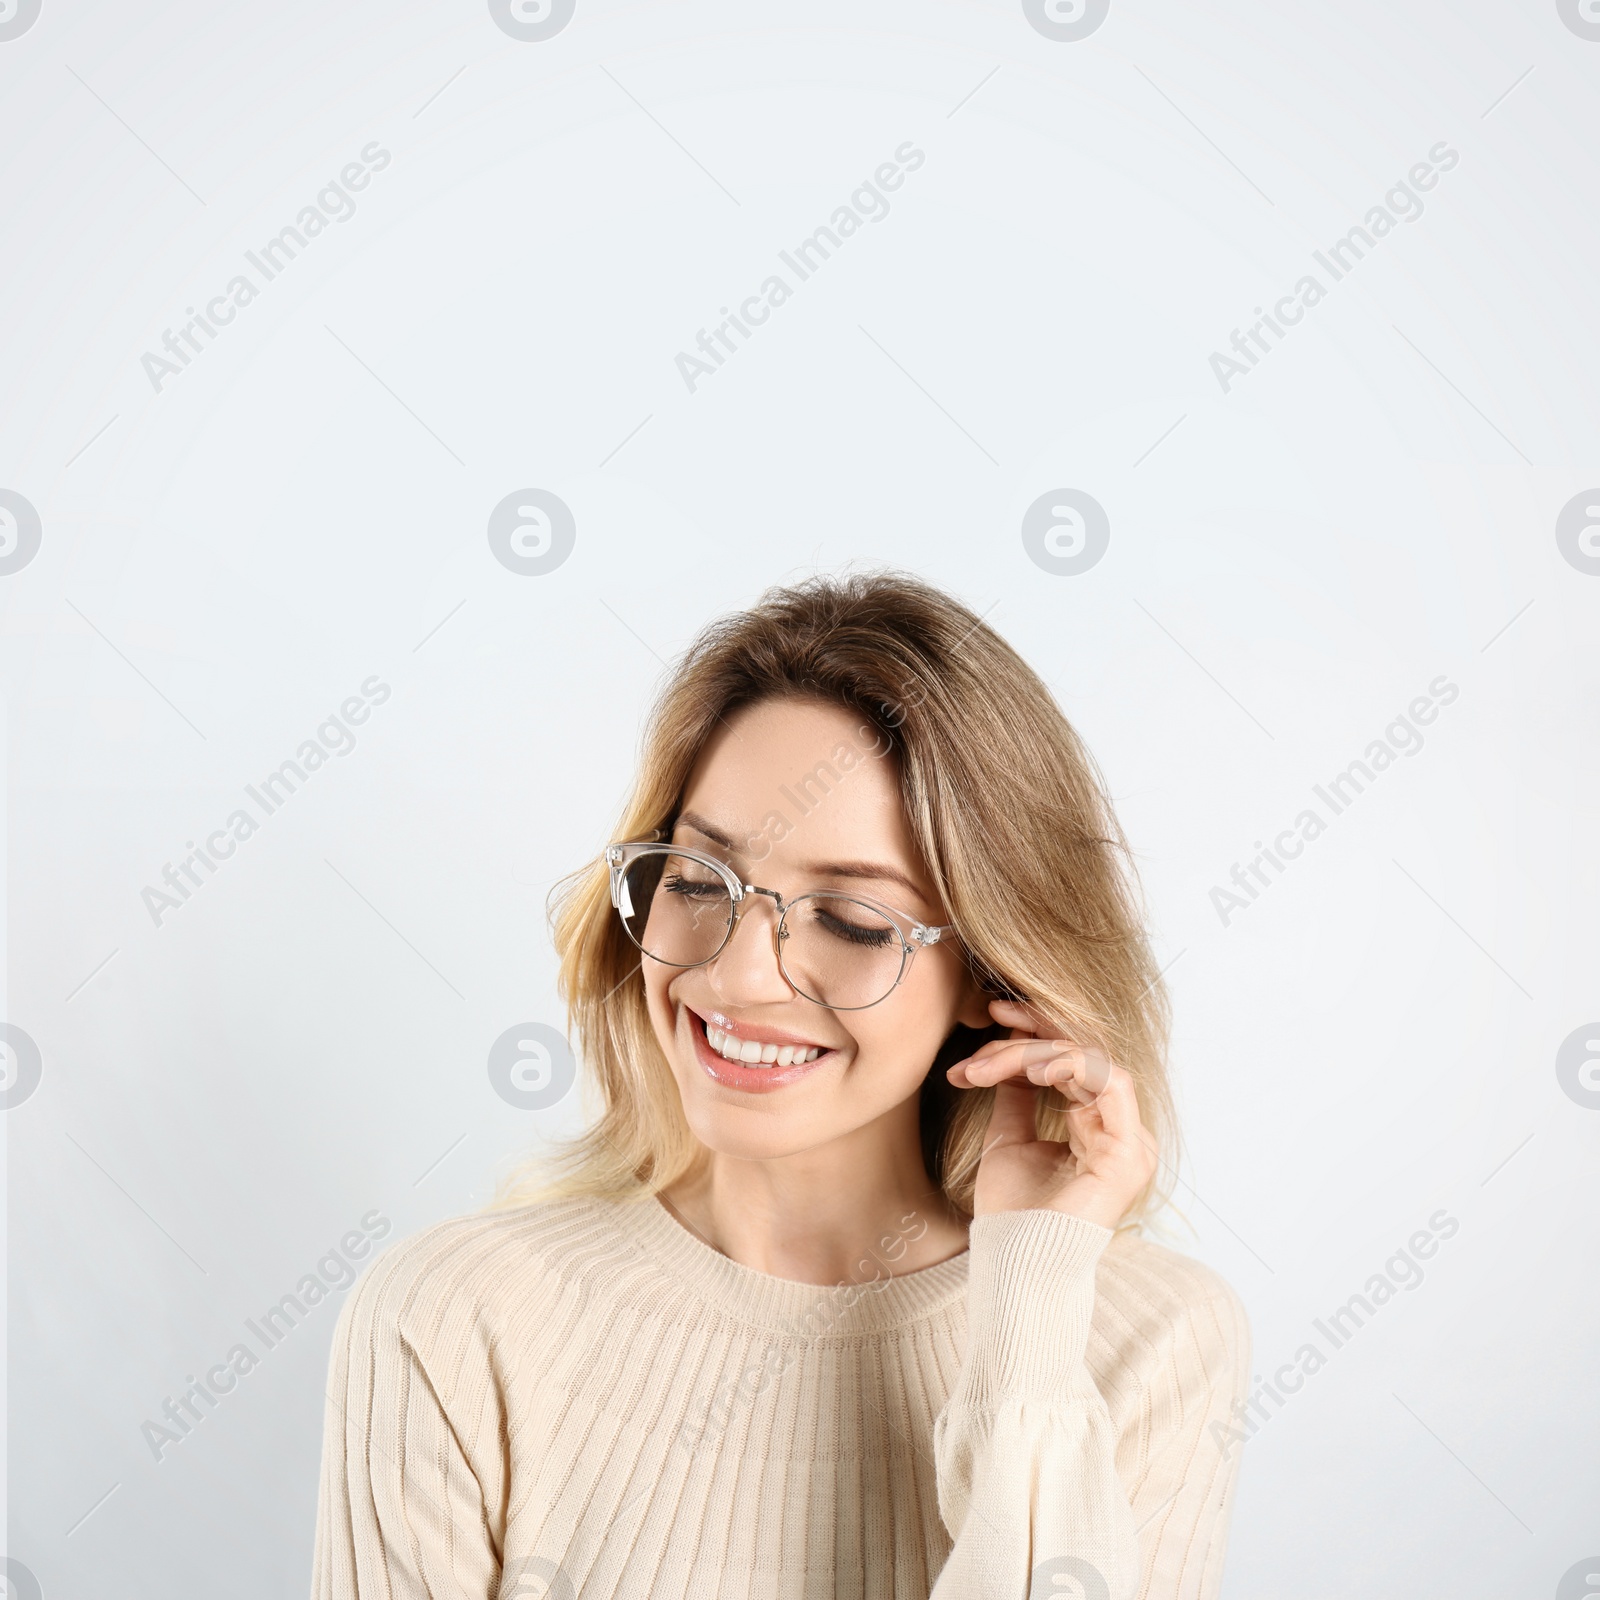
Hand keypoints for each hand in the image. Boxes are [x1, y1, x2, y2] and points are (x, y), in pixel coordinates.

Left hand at [945, 998, 1156, 1229]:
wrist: (1015, 1264)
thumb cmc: (1012, 1213)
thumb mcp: (1009, 1139)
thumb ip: (1018, 1097)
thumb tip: (1010, 1057)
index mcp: (1097, 1129)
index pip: (1073, 1061)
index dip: (1035, 1031)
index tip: (991, 1014)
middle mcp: (1120, 1131)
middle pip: (1082, 1055)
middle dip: (1033, 1028)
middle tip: (992, 1012)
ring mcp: (1130, 1142)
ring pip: (1090, 1062)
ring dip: (1037, 1050)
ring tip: (990, 1061)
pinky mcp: (1130, 1152)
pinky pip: (1110, 1084)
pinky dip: (1072, 1064)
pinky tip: (1034, 1066)